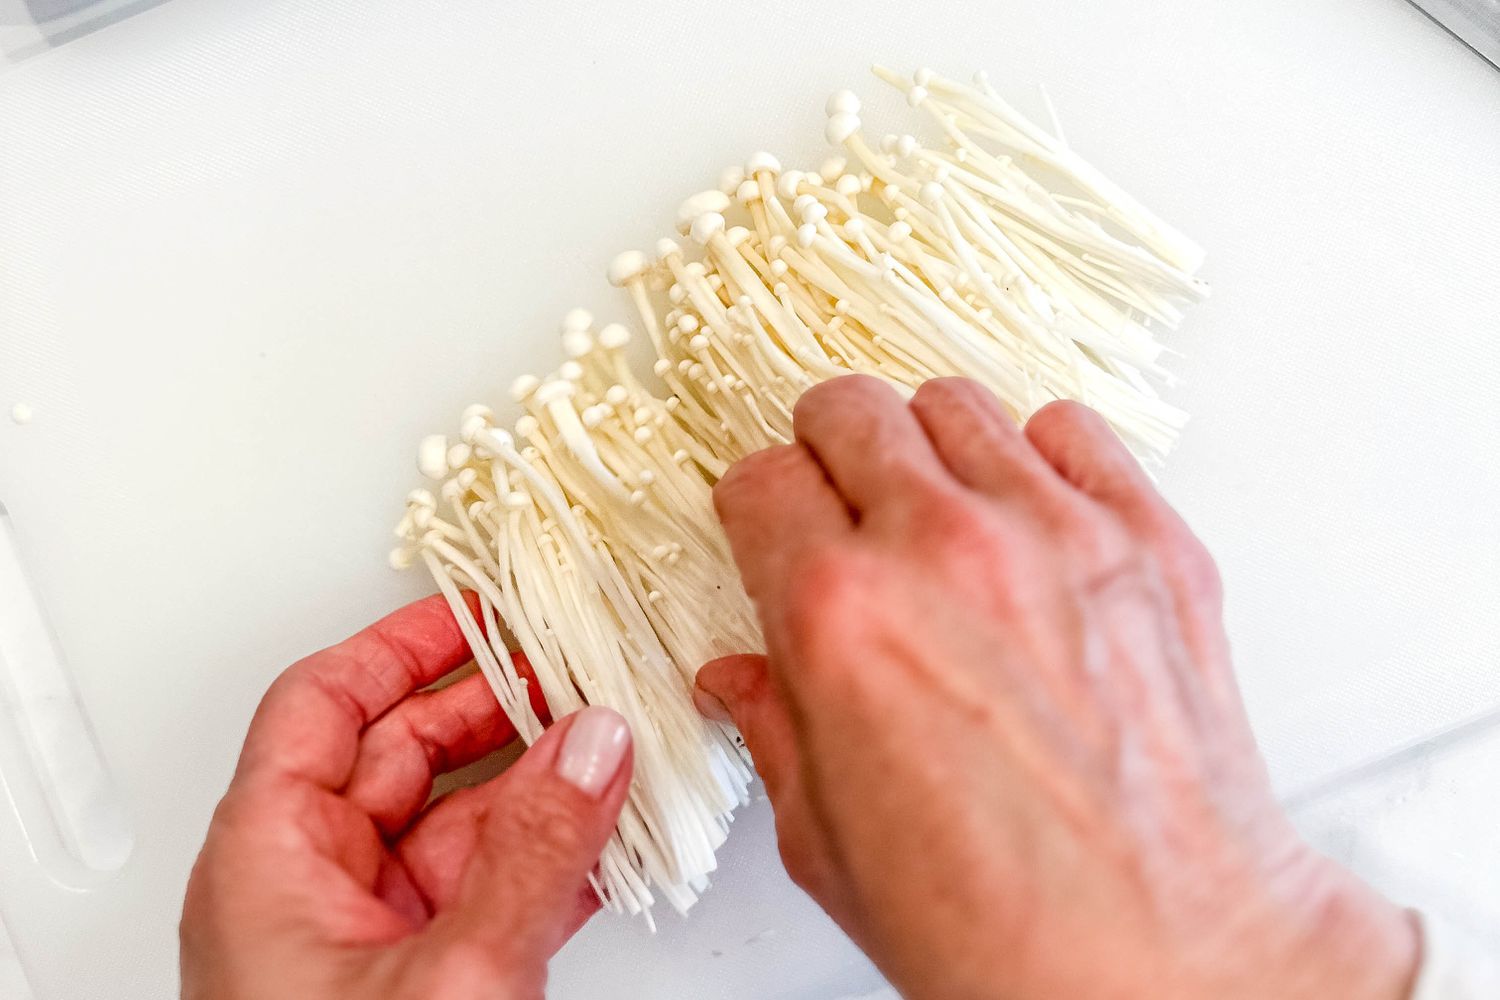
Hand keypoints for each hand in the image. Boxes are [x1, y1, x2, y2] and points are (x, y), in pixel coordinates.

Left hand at [181, 595, 632, 999]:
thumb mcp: (448, 973)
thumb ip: (531, 855)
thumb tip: (591, 748)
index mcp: (267, 861)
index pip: (323, 704)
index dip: (404, 645)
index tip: (483, 613)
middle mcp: (308, 889)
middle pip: (401, 753)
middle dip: (496, 709)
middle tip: (575, 677)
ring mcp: (365, 938)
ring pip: (458, 826)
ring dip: (539, 791)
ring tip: (610, 755)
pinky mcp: (415, 983)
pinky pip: (485, 893)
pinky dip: (547, 864)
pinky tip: (604, 843)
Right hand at [697, 376, 1417, 999]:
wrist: (1168, 959)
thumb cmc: (1004, 927)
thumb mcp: (829, 844)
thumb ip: (773, 730)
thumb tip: (741, 681)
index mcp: (840, 617)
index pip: (761, 480)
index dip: (755, 509)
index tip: (770, 529)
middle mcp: (942, 550)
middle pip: (847, 410)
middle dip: (826, 452)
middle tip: (839, 503)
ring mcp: (1056, 532)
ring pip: (955, 404)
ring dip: (926, 448)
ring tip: (935, 508)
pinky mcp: (1149, 540)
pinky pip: (1072, 430)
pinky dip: (1039, 458)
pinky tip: (1028, 518)